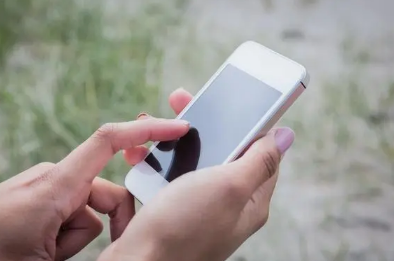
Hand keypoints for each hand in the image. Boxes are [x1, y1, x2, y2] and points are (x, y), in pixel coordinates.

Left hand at [0, 103, 189, 259]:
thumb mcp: (42, 258)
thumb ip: (84, 234)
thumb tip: (111, 228)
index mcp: (56, 185)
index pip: (109, 141)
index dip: (147, 131)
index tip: (178, 129)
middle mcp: (53, 180)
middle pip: (106, 195)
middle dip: (107, 226)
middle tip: (82, 256)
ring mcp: (45, 190)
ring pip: (87, 212)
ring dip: (76, 240)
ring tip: (46, 257)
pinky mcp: (38, 200)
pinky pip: (69, 216)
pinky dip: (64, 239)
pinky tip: (42, 252)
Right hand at [99, 88, 294, 260]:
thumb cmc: (182, 228)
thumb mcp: (228, 186)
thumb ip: (260, 160)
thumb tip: (286, 136)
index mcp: (250, 201)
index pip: (262, 153)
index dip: (249, 124)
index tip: (230, 102)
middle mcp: (228, 205)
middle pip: (226, 154)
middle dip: (207, 127)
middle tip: (182, 102)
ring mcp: (201, 209)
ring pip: (196, 163)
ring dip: (179, 142)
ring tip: (157, 127)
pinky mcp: (175, 211)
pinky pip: (173, 177)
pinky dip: (161, 162)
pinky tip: (147, 156)